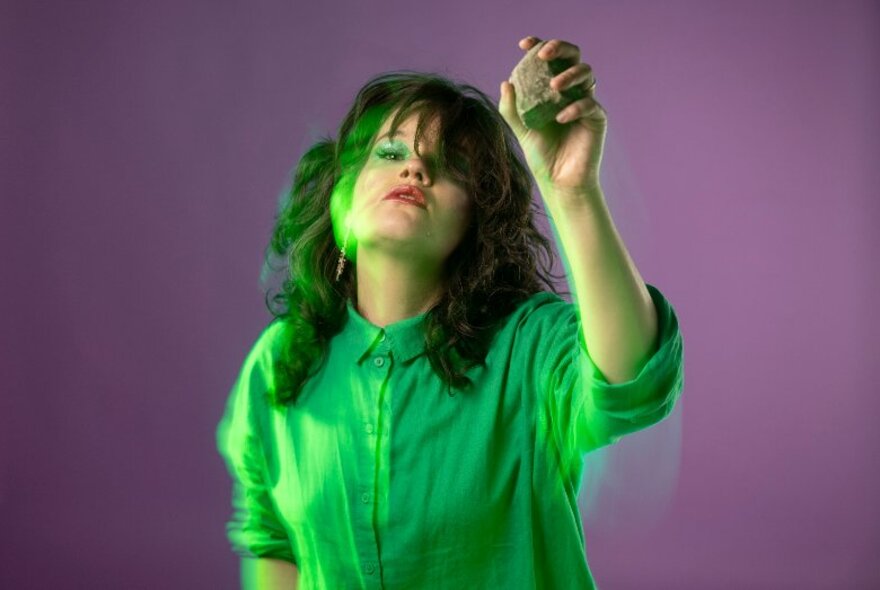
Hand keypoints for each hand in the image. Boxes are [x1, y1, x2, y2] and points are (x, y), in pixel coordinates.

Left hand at [498, 36, 607, 201]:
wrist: (558, 182)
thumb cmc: (541, 156)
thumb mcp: (520, 130)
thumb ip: (511, 109)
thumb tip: (506, 83)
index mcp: (552, 89)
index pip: (550, 60)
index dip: (539, 46)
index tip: (524, 44)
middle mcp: (571, 91)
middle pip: (573, 57)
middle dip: (560, 49)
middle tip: (544, 55)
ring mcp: (586, 102)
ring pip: (587, 73)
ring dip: (570, 74)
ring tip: (554, 87)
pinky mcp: (597, 119)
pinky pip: (590, 104)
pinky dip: (575, 107)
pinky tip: (560, 118)